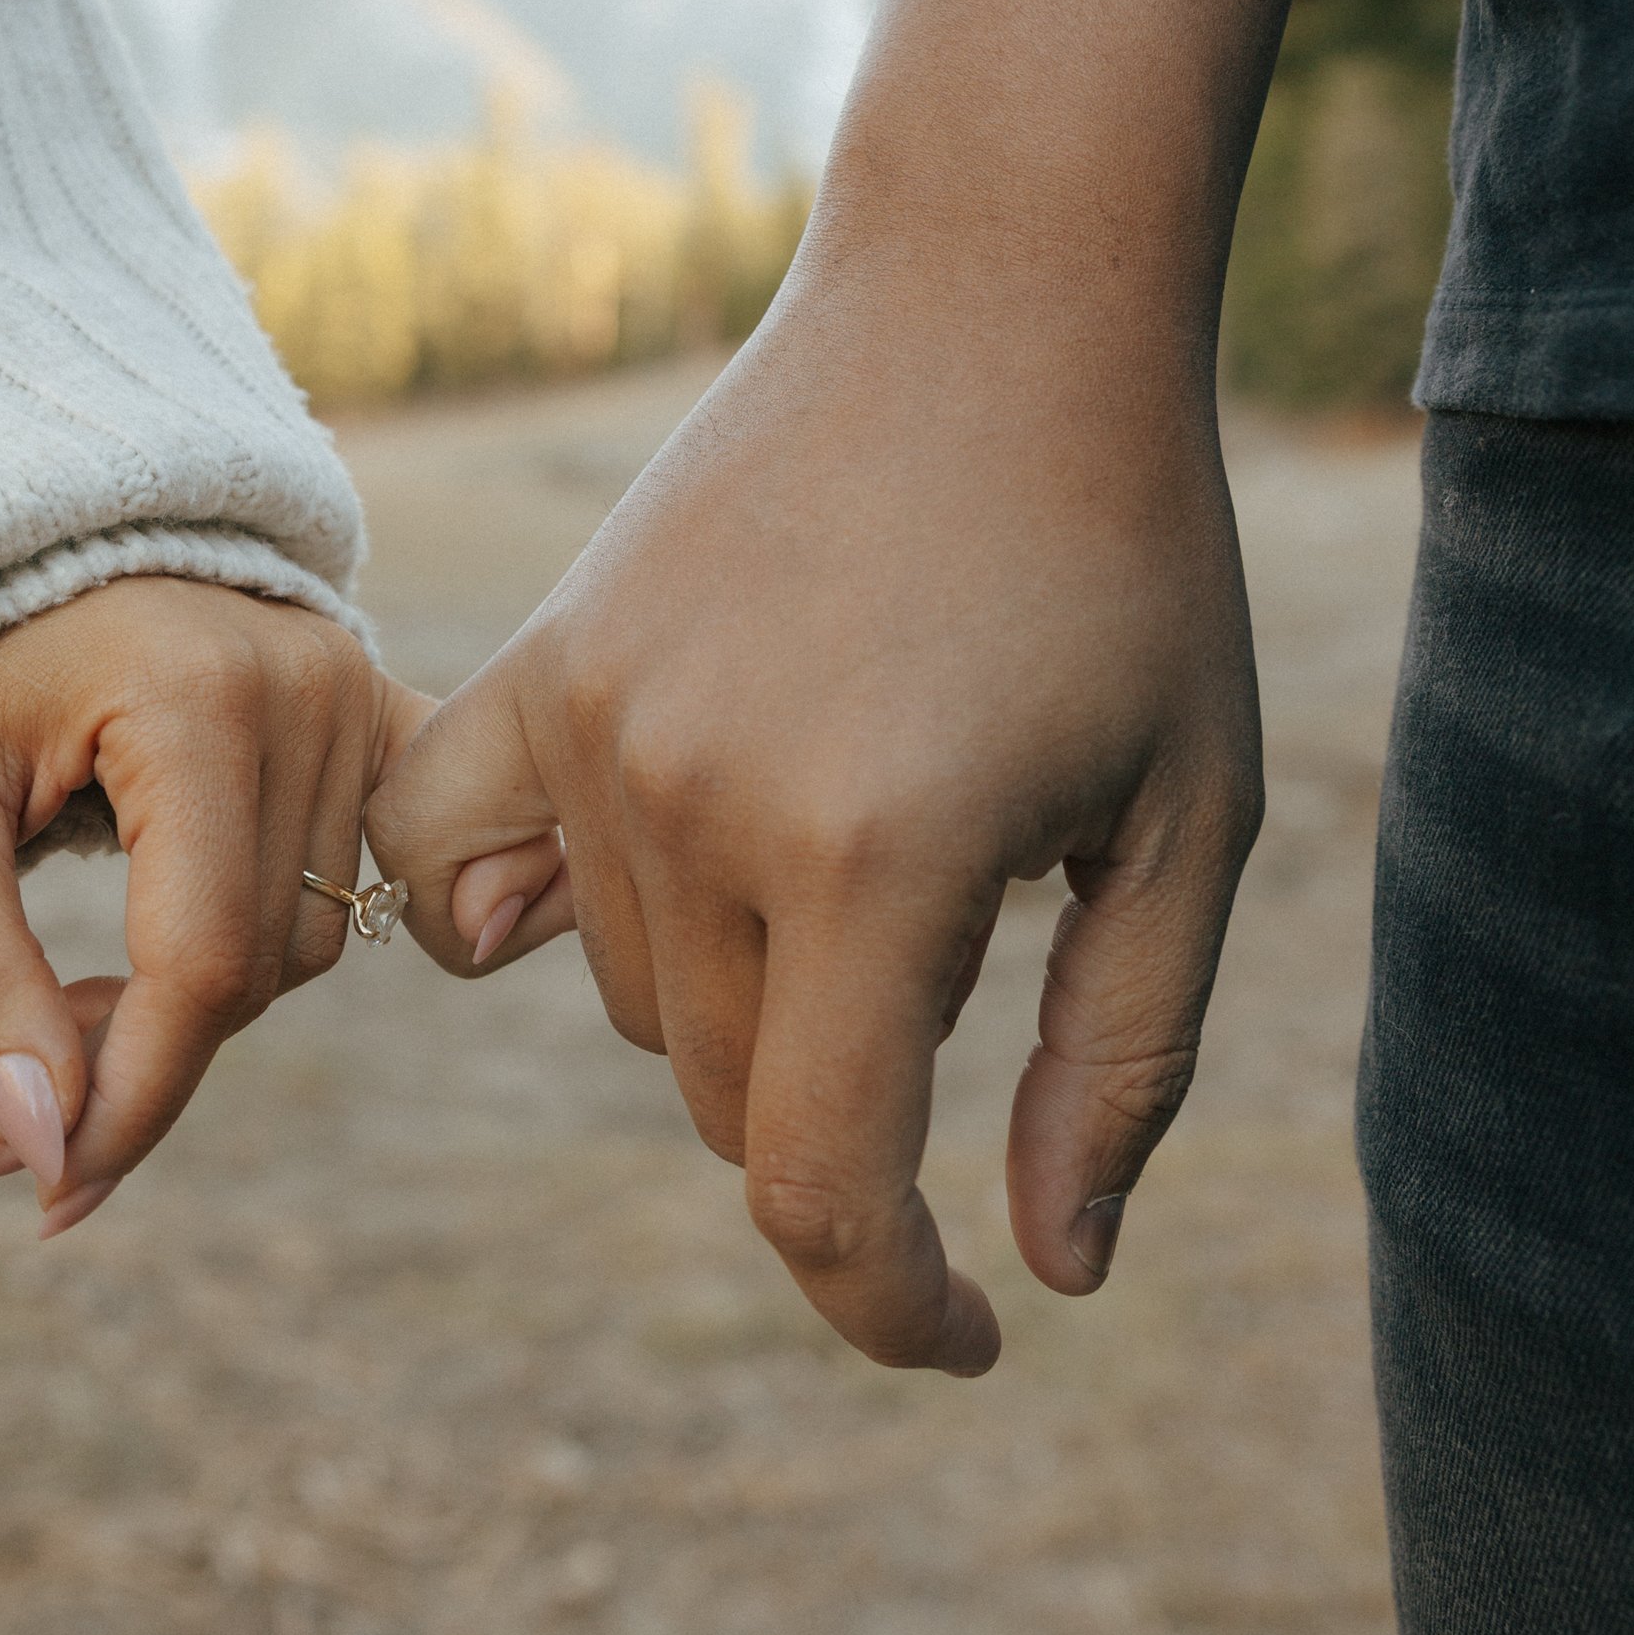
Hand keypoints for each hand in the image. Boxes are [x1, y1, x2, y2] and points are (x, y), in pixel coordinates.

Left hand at [0, 579, 431, 1231]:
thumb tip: (46, 1152)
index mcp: (193, 692)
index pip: (202, 964)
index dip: (130, 1101)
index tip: (49, 1193)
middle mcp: (309, 681)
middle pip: (257, 968)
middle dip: (139, 1049)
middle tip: (20, 1058)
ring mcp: (359, 691)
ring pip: (307, 946)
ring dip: (195, 999)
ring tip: (82, 981)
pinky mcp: (382, 711)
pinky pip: (372, 880)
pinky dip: (288, 937)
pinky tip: (211, 972)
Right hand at [365, 264, 1262, 1374]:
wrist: (993, 300)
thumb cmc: (1125, 562)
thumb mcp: (1188, 822)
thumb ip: (1119, 1066)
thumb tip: (1046, 1275)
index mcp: (880, 859)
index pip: (821, 1188)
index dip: (892, 1308)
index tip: (967, 1334)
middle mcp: (703, 804)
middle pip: (735, 1099)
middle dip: (851, 1120)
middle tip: (962, 1018)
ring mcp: (598, 727)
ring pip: (640, 996)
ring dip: (744, 998)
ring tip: (862, 854)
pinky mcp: (540, 658)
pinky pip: (444, 857)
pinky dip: (496, 911)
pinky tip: (578, 901)